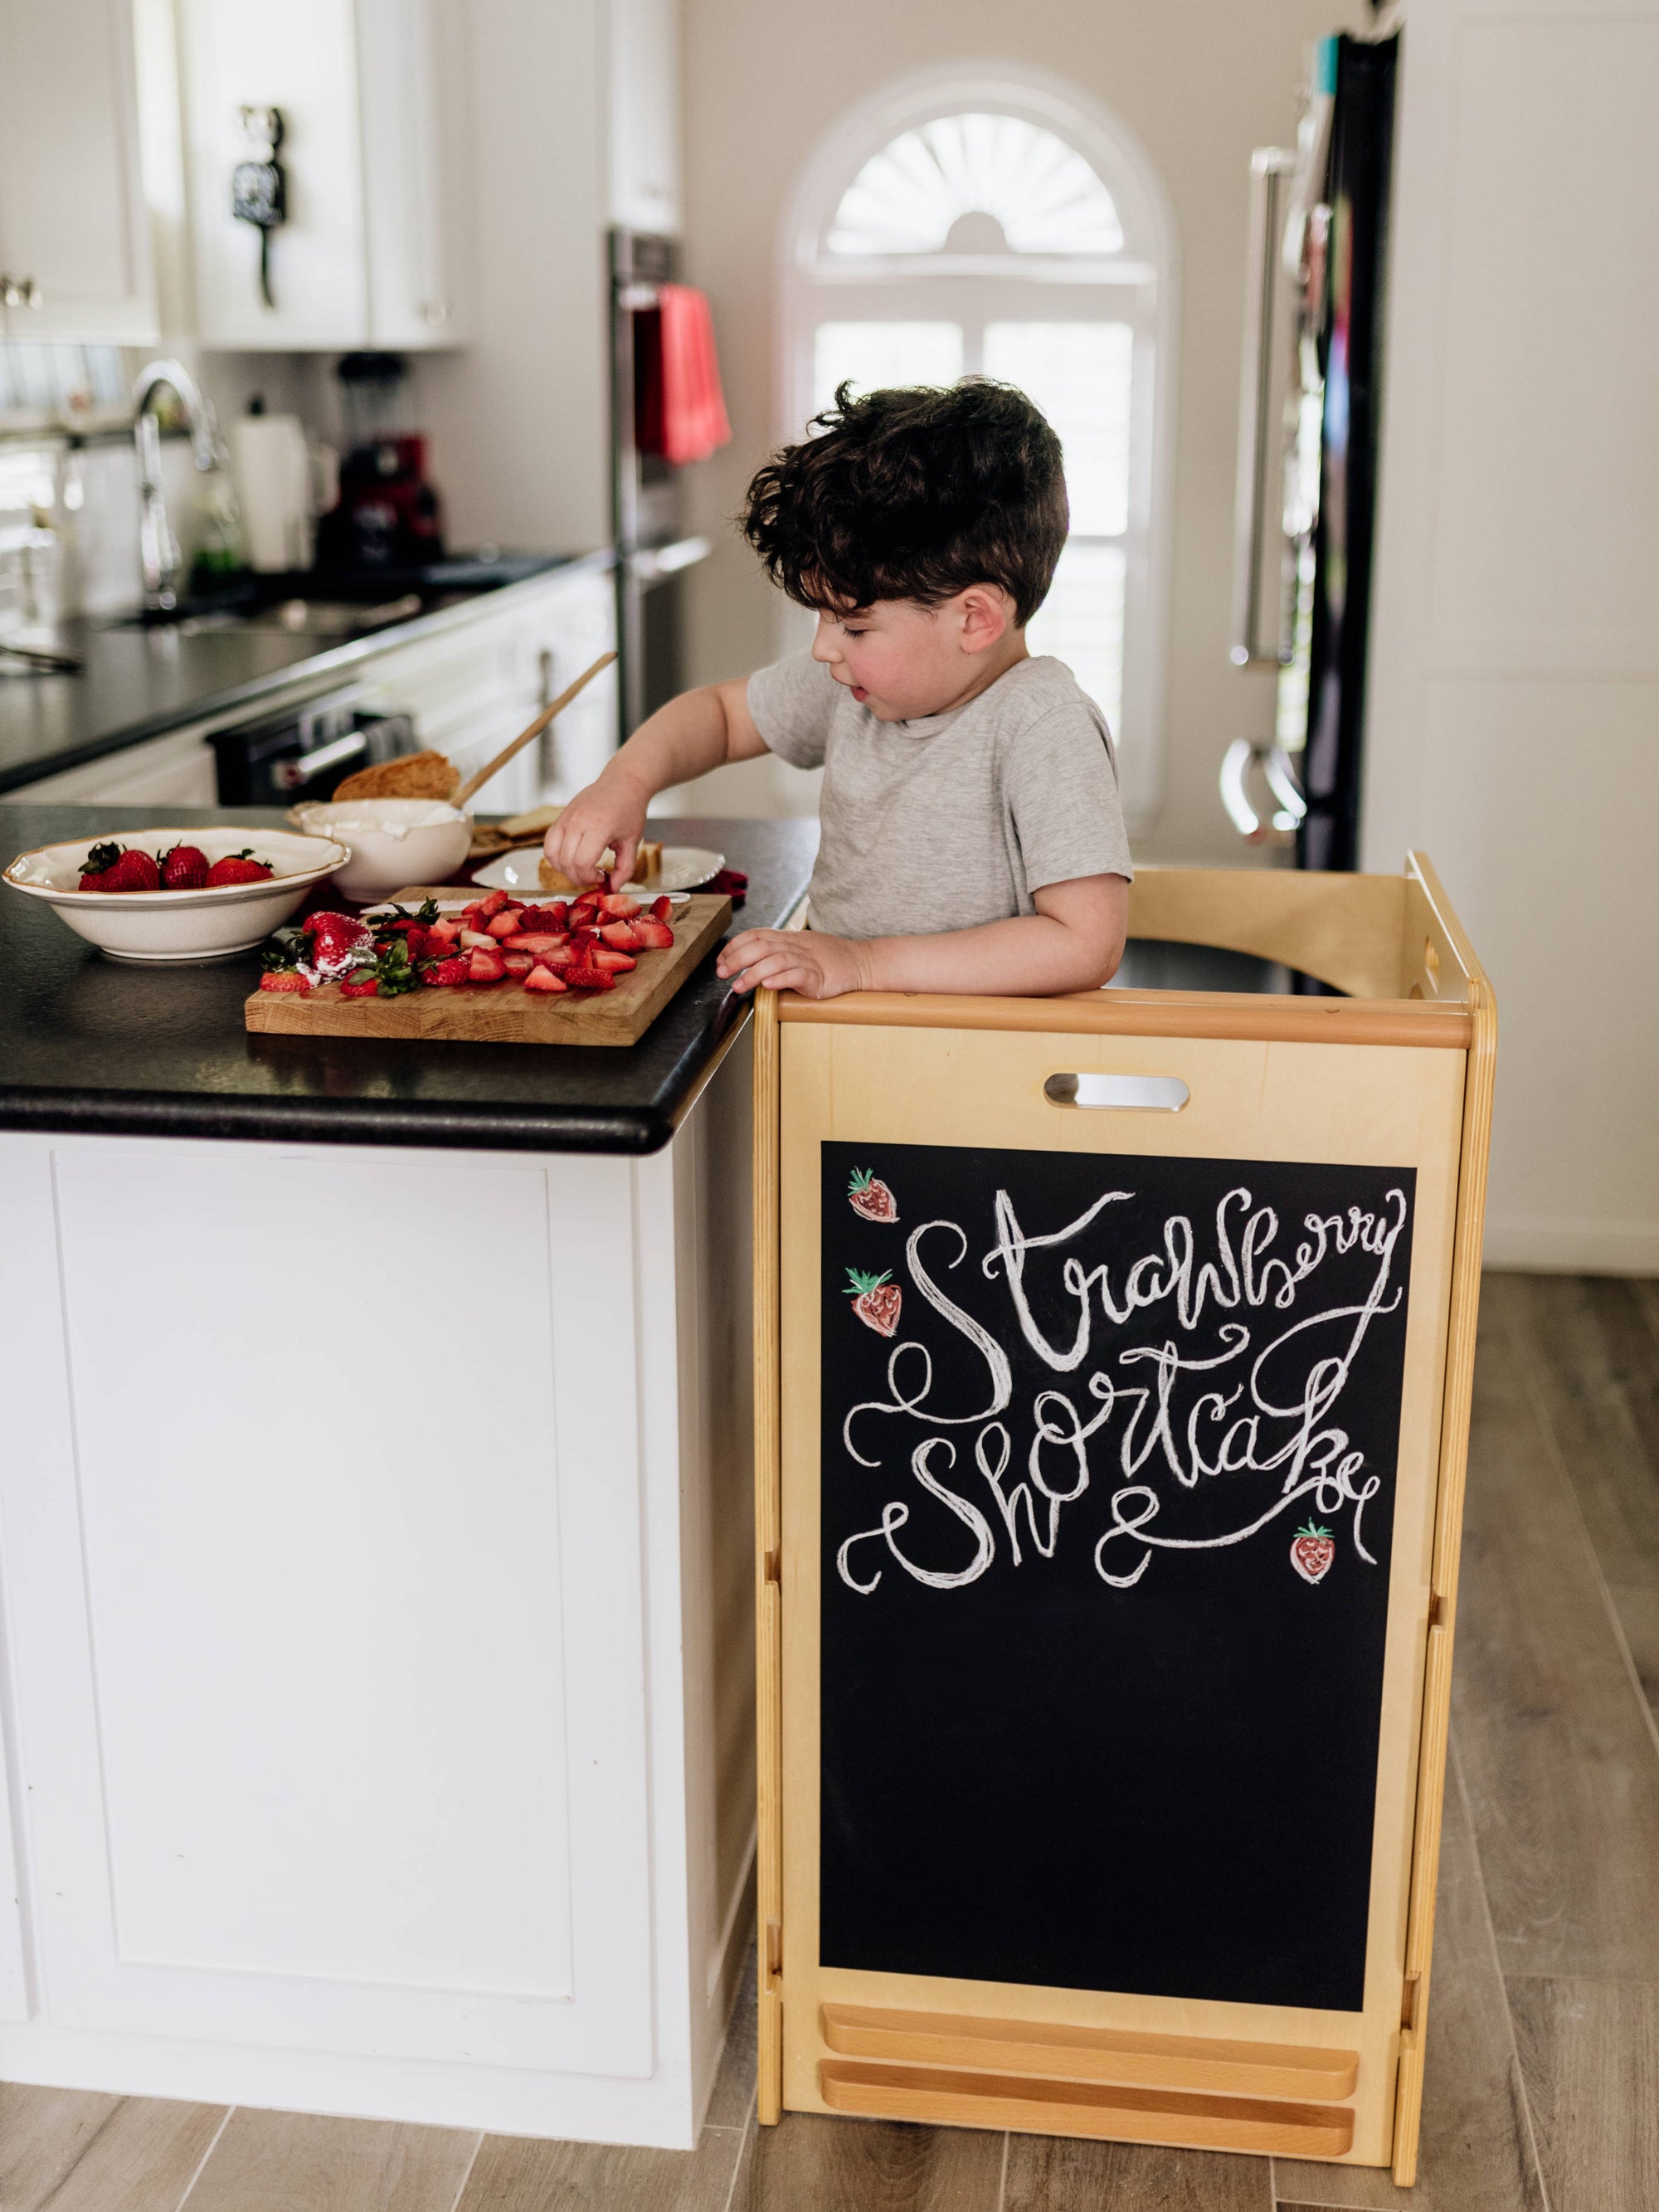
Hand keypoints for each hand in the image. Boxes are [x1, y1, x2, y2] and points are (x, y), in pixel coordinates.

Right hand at [542, 765, 648, 888]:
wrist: (623, 782)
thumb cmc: (630, 810)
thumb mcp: (633, 842)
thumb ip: (624, 869)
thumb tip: (612, 889)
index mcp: (598, 827)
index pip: (581, 863)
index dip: (589, 878)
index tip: (602, 877)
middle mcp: (578, 821)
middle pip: (566, 862)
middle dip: (578, 878)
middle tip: (593, 876)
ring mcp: (566, 818)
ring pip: (552, 854)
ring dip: (564, 869)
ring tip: (581, 867)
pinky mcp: (560, 817)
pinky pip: (549, 843)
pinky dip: (556, 856)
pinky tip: (573, 857)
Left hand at [716, 927, 869, 998]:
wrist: (861, 962)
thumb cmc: (830, 958)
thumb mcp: (800, 947)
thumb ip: (777, 950)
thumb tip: (749, 959)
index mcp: (788, 938)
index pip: (755, 935)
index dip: (734, 946)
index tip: (721, 960)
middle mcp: (795, 946)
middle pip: (760, 946)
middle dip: (736, 959)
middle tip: (722, 973)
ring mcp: (807, 960)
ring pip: (775, 960)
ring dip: (753, 973)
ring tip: (739, 986)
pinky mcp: (819, 977)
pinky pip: (797, 975)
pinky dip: (780, 979)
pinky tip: (768, 986)